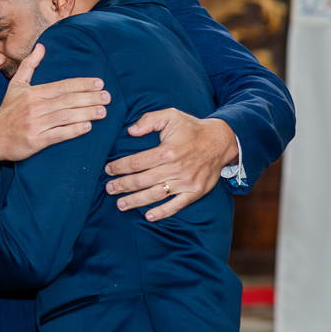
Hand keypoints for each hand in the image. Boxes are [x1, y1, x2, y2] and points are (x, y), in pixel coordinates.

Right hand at [0, 44, 109, 162]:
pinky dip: (74, 130)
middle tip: (107, 97)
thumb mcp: (15, 85)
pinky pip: (59, 135)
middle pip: (68, 100)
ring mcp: (35, 124)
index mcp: (32, 93)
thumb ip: (29, 65)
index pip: (62, 86)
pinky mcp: (35, 141)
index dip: (82, 84)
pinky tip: (87, 127)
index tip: (99, 83)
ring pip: (66, 116)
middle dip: (90, 98)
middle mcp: (34, 107)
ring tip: (103, 111)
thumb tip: (41, 46)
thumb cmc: (7, 111)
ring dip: (87, 113)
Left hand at [104, 110, 236, 221]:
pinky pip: (177, 205)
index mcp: (168, 151)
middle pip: (142, 181)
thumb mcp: (171, 116)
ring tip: (120, 204)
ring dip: (136, 201)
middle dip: (122, 185)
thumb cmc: (192, 128)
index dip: (120, 167)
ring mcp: (186, 182)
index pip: (136, 163)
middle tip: (108, 189)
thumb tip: (131, 131)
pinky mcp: (195, 192)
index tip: (108, 170)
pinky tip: (148, 216)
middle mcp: (176, 168)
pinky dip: (162, 212)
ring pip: (155, 194)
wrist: (222, 141)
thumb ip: (149, 120)